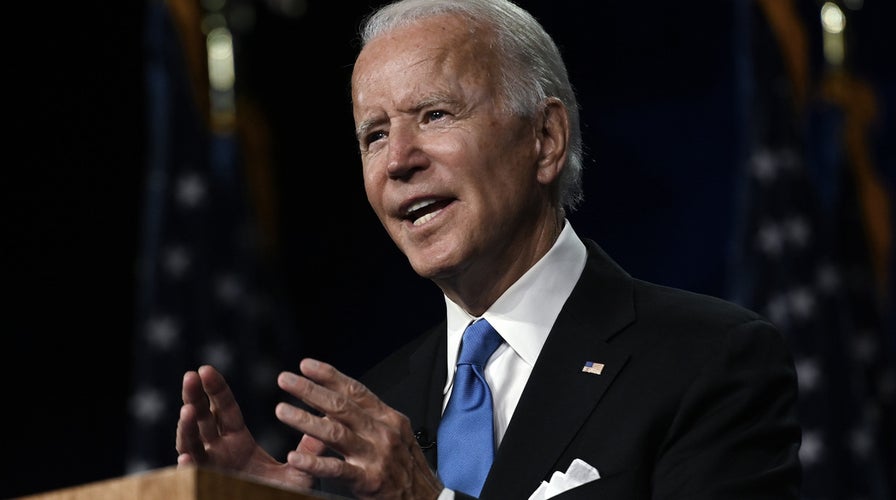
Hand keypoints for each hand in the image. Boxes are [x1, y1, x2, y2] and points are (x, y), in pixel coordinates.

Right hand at [175, 365, 316, 490]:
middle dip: (194, 398)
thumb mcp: (298, 472)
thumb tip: (330, 421)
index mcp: (237, 442)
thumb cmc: (279, 497)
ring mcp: (210, 470)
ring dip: (187, 428)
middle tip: (191, 375)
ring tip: (188, 410)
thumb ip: (310, 449)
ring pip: (191, 445)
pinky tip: (185, 460)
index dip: (215, 390)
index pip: (224, 410)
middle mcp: (218, 452)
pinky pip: (194, 478)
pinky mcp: (206, 486)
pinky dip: (189, 469)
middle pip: (201, 420)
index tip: (206, 367)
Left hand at [275, 358, 443, 499]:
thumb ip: (369, 419)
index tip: (306, 365)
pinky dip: (314, 463)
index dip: (329, 376)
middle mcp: (383, 432)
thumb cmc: (408, 469)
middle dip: (310, 390)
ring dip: (305, 420)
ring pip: (335, 432)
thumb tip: (337, 403)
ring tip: (282, 411)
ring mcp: (376, 456)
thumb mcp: (394, 435)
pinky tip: (296, 457)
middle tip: (286, 380)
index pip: (355, 390)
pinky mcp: (369, 480)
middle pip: (341, 405)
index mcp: (388, 418)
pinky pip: (337, 469)